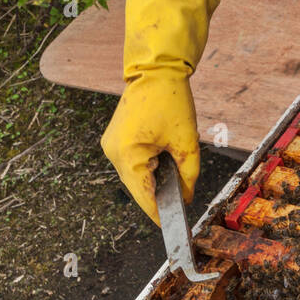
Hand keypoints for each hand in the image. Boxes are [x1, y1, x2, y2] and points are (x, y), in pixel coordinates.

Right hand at [101, 71, 199, 223]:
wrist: (155, 70)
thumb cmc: (171, 101)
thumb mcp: (187, 142)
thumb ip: (189, 175)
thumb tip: (187, 198)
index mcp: (127, 155)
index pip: (143, 195)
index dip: (158, 213)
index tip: (170, 228)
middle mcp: (112, 153)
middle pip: (138, 187)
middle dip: (158, 192)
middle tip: (182, 198)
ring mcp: (110, 147)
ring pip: (134, 176)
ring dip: (152, 178)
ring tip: (172, 171)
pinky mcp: (113, 141)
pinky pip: (131, 163)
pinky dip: (146, 166)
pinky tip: (161, 160)